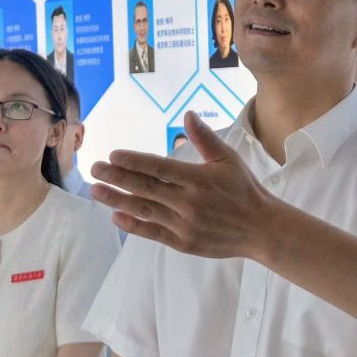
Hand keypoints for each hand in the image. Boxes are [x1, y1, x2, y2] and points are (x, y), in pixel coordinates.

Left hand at [90, 113, 279, 260]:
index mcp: (199, 179)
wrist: (261, 229)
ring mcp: (185, 224)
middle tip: (95, 169)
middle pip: (146, 188)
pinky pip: (153, 233)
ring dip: (117, 200)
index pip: (159, 168)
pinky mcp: (184, 242)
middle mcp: (189, 202)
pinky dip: (133, 225)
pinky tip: (116, 216)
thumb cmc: (244, 190)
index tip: (113, 154)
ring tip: (96, 191)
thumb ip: (205, 139)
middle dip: (117, 177)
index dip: (134, 161)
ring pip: (144, 210)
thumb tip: (188, 114)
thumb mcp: (228, 160)